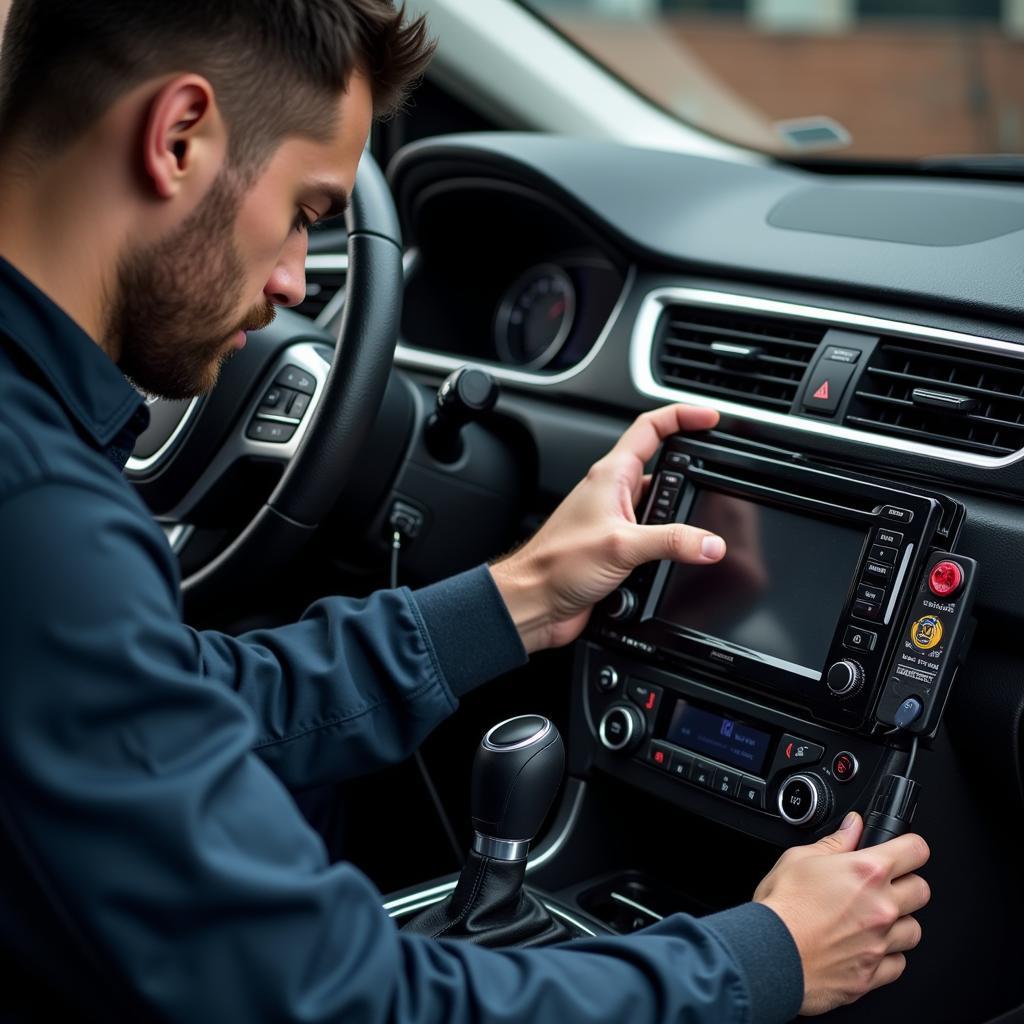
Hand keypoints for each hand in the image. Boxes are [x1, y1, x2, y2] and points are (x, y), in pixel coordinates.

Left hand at [489, 404, 725, 652]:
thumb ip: (671, 541)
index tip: (710, 418)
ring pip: (662, 512)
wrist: (533, 602)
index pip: (650, 428)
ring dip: (678, 525)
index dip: (681, 416)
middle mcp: (613, 494)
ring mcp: (616, 522)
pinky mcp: (619, 550)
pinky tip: (669, 566)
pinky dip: (668, 552)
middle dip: (689, 480)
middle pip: (663, 472)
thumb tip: (710, 542)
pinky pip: (655, 542)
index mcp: (611, 476)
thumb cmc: (555, 564)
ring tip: (688, 540)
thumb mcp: (621, 546)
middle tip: (712, 490)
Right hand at [753, 812, 930, 1014]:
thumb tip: (853, 826)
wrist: (770, 956)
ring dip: (898, 923)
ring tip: (871, 920)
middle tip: (882, 886)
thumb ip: (834, 842)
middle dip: (906, 885)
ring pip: (914, 930)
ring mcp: (880, 943)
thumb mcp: (799, 858)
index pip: (915, 851)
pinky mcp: (873, 974)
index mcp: (867, 872)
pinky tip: (865, 947)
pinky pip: (898, 964)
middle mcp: (881, 907)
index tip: (903, 850)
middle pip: (922, 891)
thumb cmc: (781, 907)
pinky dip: (886, 956)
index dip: (909, 847)